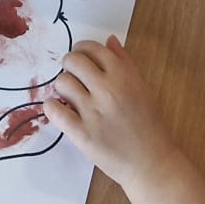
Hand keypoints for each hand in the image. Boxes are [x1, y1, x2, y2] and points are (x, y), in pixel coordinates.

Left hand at [43, 36, 178, 187]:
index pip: (92, 48)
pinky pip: (53, 110)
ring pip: (61, 83)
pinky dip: (52, 108)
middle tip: (75, 79)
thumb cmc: (149, 126)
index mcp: (124, 76)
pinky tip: (61, 111)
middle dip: (70, 67)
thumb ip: (125, 62)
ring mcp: (93, 112)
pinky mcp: (81, 133)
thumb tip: (109, 40)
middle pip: (72, 60)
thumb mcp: (143, 88)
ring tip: (72, 99)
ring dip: (63, 89)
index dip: (83, 51)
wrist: (152, 164)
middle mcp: (108, 89)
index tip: (82, 60)